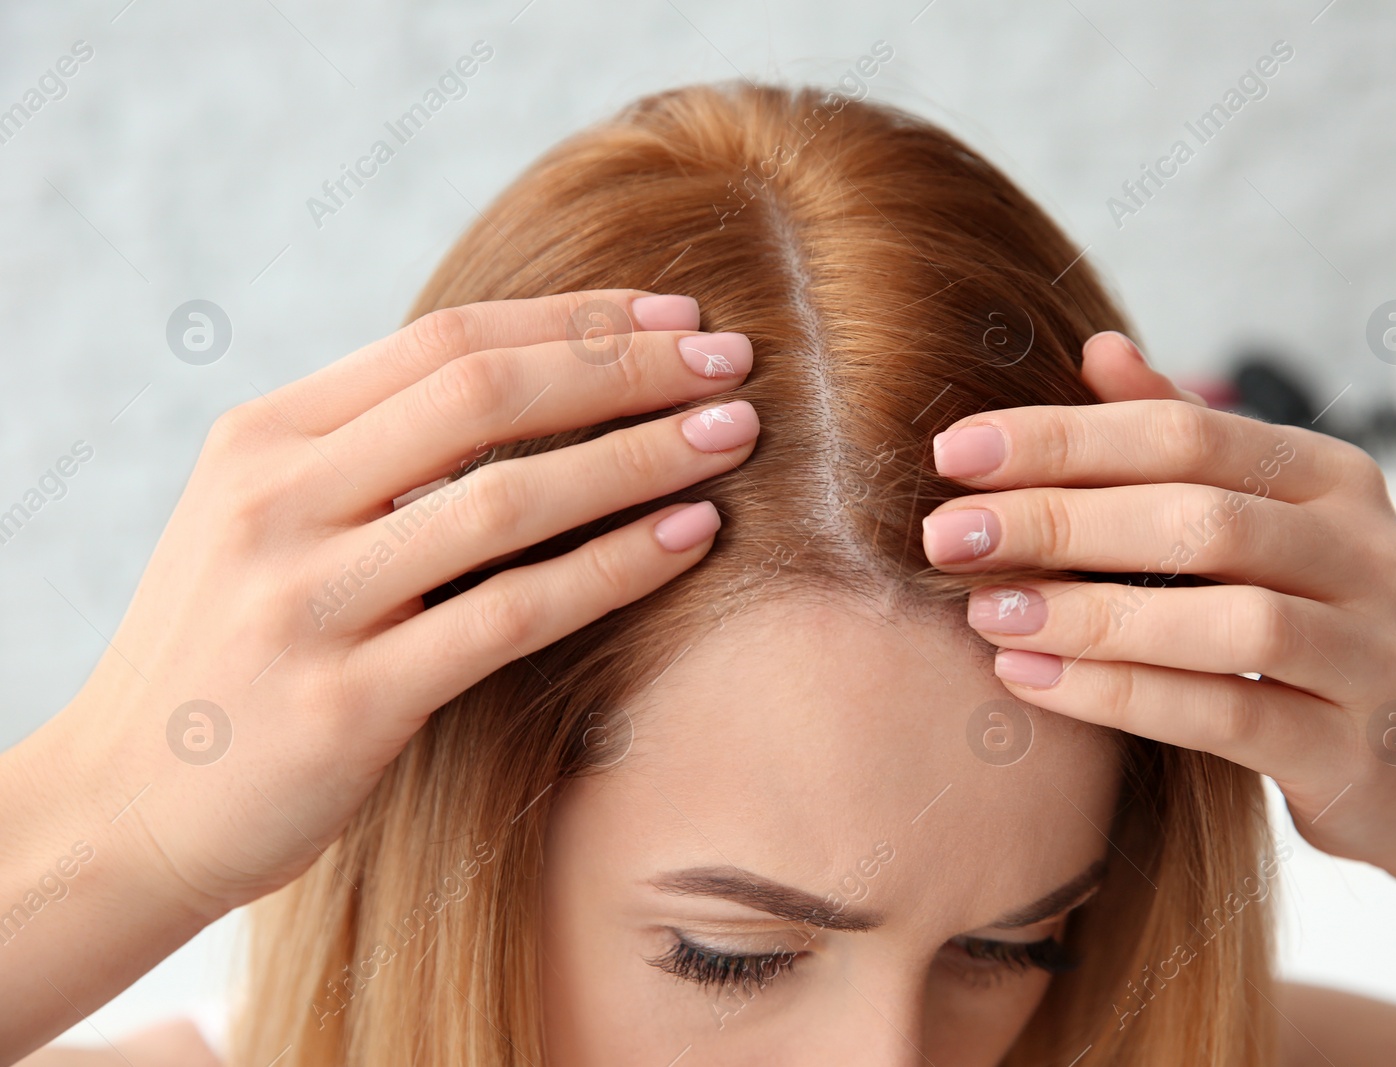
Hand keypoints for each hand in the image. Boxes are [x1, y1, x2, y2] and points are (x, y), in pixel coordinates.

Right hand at [26, 289, 759, 914]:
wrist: (125, 806)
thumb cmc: (229, 653)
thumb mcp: (269, 520)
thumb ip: (373, 453)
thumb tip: (535, 384)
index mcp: (264, 438)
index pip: (446, 341)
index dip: (574, 318)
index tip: (676, 315)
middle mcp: (277, 501)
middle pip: (485, 395)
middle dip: (625, 366)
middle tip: (733, 359)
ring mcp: (305, 600)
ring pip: (508, 499)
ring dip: (640, 456)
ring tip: (735, 434)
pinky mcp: (347, 702)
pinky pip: (510, 615)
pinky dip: (613, 567)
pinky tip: (690, 538)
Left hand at [921, 330, 1395, 873]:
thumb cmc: (1320, 618)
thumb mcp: (1271, 520)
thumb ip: (1186, 441)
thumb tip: (1098, 348)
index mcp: (1333, 478)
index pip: (1185, 434)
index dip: (1063, 437)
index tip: (953, 452)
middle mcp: (1366, 552)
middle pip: (1199, 518)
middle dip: (1058, 521)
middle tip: (947, 535)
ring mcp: (1371, 654)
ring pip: (1223, 621)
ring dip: (1087, 615)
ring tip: (984, 611)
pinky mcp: (1352, 752)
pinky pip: (1227, 715)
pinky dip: (1119, 695)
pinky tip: (1029, 677)